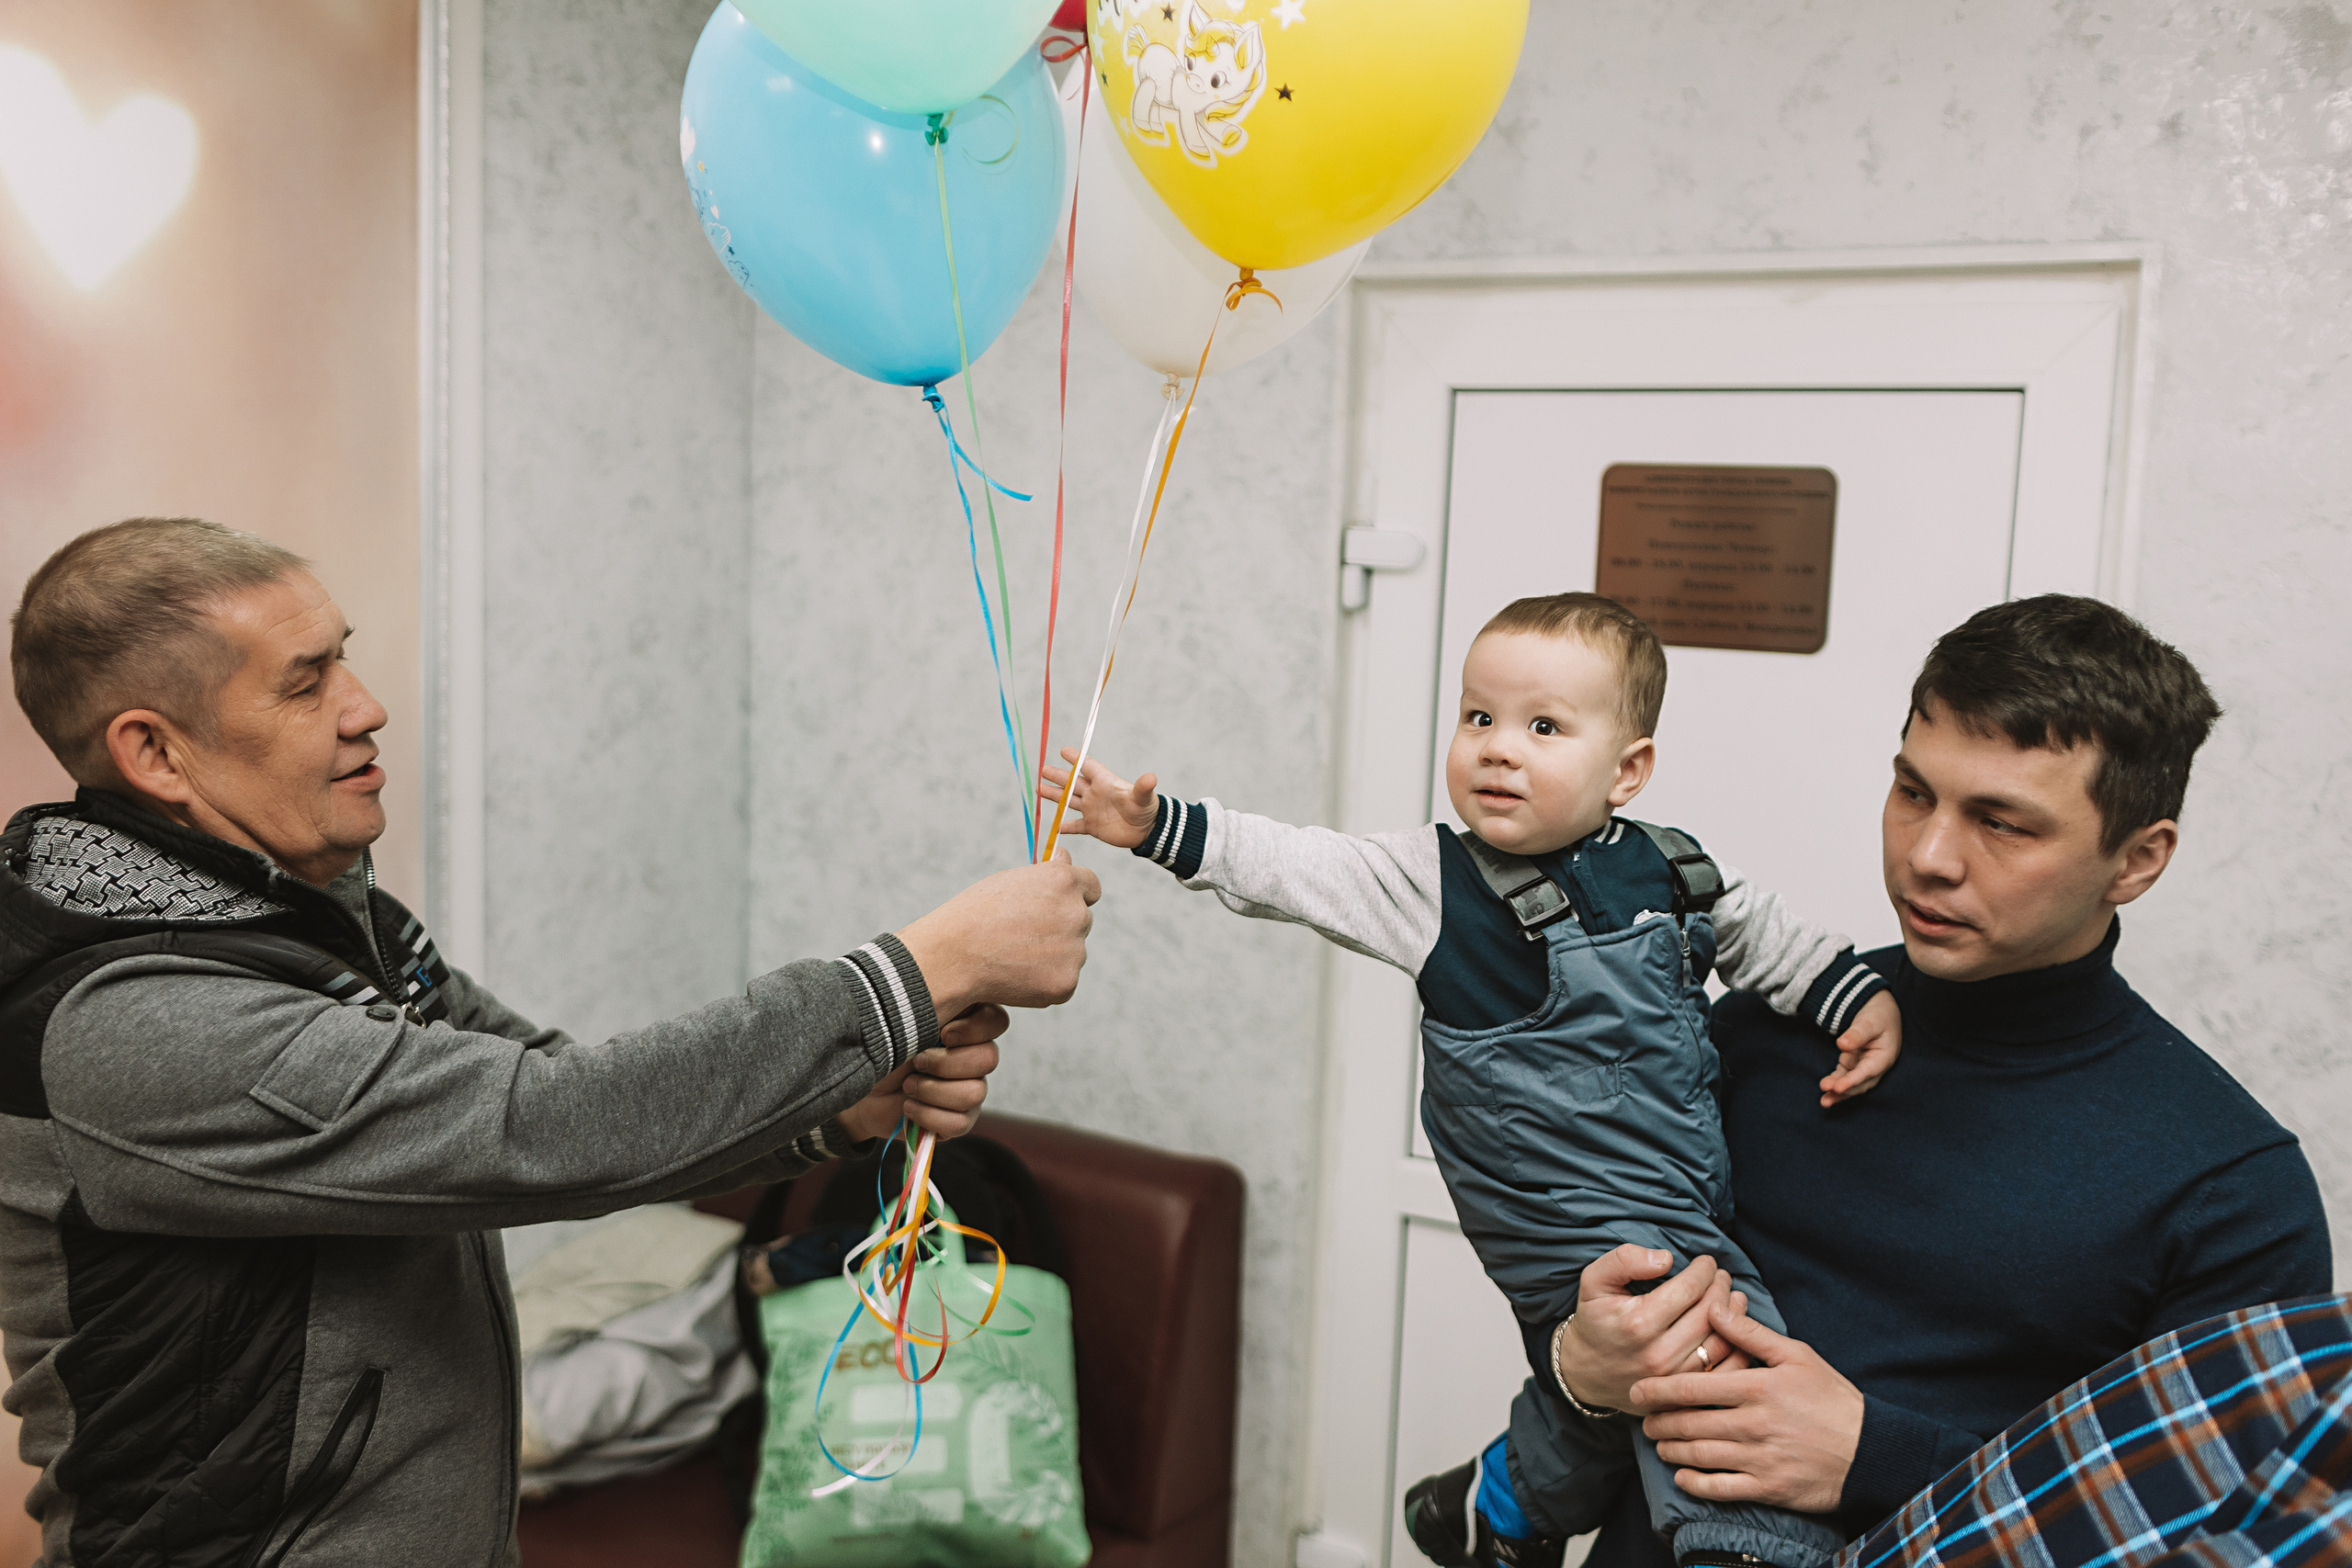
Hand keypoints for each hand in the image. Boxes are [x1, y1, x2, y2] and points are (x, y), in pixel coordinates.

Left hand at [835, 1005, 1007, 1141]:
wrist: (858, 1090)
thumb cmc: (880, 1047)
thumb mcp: (900, 1019)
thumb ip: (931, 1002)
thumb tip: (950, 997)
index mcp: (962, 1024)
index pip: (996, 1021)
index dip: (974, 1029)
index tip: (942, 1032)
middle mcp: (971, 1055)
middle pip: (989, 1059)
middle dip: (945, 1063)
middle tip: (916, 1061)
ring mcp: (969, 1088)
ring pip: (975, 1093)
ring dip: (932, 1091)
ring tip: (908, 1086)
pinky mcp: (958, 1118)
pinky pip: (962, 1122)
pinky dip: (929, 1115)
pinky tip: (909, 1107)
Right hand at [896, 851, 1100, 1017]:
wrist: (953, 957)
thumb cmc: (976, 914)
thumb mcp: (1010, 880)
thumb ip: (1046, 872)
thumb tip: (1066, 857)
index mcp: (1064, 882)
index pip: (1092, 887)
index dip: (1077, 895)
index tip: (1061, 904)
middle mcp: (1076, 914)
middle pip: (1082, 920)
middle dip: (1060, 926)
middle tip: (1022, 934)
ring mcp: (1075, 951)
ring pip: (1072, 952)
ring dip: (1053, 955)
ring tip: (1013, 955)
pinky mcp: (1066, 983)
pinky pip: (1062, 979)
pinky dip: (1044, 980)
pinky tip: (1016, 974)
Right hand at [1036, 749, 1159, 849]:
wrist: (1148, 831)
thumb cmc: (1146, 809)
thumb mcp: (1143, 798)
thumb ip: (1143, 788)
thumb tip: (1151, 777)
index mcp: (1105, 783)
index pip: (1088, 767)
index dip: (1076, 759)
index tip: (1063, 750)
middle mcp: (1096, 794)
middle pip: (1072, 783)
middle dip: (1058, 777)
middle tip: (1043, 769)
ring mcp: (1093, 810)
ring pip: (1069, 801)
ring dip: (1055, 796)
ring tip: (1039, 789)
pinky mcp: (1093, 827)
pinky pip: (1075, 826)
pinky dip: (1065, 826)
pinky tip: (1055, 826)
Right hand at [1549, 1247, 1753, 1413]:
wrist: (1585, 1372)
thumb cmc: (1594, 1321)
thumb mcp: (1594, 1281)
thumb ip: (1624, 1260)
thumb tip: (1666, 1258)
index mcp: (1639, 1322)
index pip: (1690, 1287)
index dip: (1704, 1269)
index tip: (1707, 1262)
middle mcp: (1659, 1353)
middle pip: (1710, 1312)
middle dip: (1721, 1287)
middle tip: (1722, 1276)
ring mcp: (1674, 1377)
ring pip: (1722, 1341)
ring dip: (1734, 1314)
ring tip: (1733, 1296)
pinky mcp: (1684, 1394)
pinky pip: (1724, 1369)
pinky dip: (1737, 1347)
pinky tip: (1735, 1329)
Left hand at [1633, 1303, 1864, 1514]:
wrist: (1870, 1449)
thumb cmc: (1832, 1398)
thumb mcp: (1797, 1355)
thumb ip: (1750, 1333)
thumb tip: (1713, 1307)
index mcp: (1757, 1387)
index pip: (1692, 1386)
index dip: (1657, 1389)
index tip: (1637, 1390)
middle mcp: (1753, 1424)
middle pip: (1688, 1423)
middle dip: (1658, 1422)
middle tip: (1644, 1420)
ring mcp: (1759, 1458)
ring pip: (1698, 1455)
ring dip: (1670, 1450)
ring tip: (1658, 1443)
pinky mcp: (1768, 1487)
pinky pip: (1720, 1489)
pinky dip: (1694, 1484)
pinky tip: (1681, 1476)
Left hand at [1820, 990, 1901, 1106]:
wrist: (1880, 1012)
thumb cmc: (1878, 1017)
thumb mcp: (1869, 1021)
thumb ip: (1857, 1033)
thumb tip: (1842, 1045)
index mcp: (1884, 1057)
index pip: (1867, 1072)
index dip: (1852, 1081)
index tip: (1838, 1087)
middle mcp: (1875, 1066)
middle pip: (1860, 1083)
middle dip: (1844, 1091)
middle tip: (1826, 1094)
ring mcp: (1864, 1067)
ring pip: (1851, 1084)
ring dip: (1838, 1092)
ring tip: (1824, 1102)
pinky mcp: (1854, 1065)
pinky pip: (1844, 1077)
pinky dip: (1835, 1084)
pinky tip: (1825, 1090)